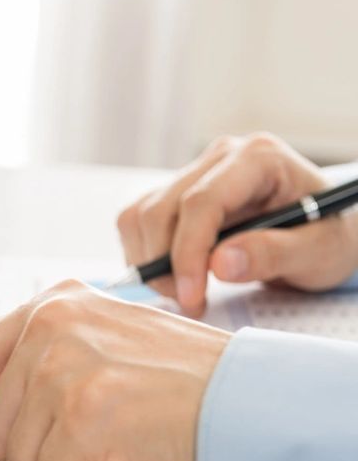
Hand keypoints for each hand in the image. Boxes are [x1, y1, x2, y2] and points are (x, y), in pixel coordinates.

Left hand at [0, 281, 230, 460]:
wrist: (255, 408)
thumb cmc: (186, 393)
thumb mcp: (94, 380)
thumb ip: (22, 402)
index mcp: (50, 308)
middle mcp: (50, 326)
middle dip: (45, 459)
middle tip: (108, 440)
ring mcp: (62, 368)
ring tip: (125, 445)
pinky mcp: (82, 414)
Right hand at [116, 132, 357, 316]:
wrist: (320, 232)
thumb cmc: (326, 238)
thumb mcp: (319, 252)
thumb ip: (273, 254)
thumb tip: (220, 264)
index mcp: (258, 158)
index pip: (200, 202)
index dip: (187, 253)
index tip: (191, 295)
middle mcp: (219, 157)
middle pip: (160, 210)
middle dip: (164, 264)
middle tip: (190, 303)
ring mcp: (192, 173)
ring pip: (140, 216)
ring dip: (149, 262)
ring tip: (184, 292)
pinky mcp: (173, 194)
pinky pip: (136, 223)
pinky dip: (144, 256)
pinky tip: (175, 276)